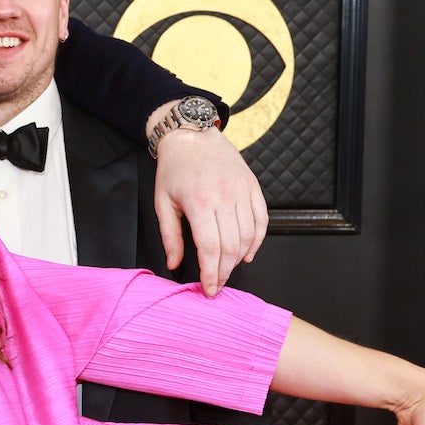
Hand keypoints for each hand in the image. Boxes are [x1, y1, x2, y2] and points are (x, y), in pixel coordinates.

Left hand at [153, 126, 267, 294]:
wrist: (192, 136)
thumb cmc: (175, 168)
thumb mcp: (162, 203)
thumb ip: (169, 236)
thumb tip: (173, 263)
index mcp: (200, 203)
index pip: (210, 249)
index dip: (211, 274)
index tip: (209, 289)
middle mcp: (224, 197)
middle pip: (231, 247)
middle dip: (225, 272)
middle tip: (218, 284)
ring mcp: (242, 191)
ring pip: (249, 236)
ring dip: (240, 258)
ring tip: (228, 268)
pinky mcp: (253, 187)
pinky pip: (262, 220)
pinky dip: (258, 240)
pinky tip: (248, 253)